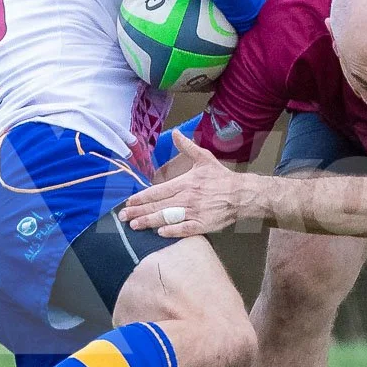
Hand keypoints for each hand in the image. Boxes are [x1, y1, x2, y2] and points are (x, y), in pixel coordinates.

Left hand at [120, 131, 241, 236]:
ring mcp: (194, 213)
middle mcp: (187, 198)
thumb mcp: (204, 158)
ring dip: (149, 222)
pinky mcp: (203, 225)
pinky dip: (171, 231)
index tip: (129, 202)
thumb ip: (187, 147)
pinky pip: (184, 230)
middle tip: (123, 217)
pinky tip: (160, 233)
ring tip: (134, 226)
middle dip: (139, 212)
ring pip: (167, 218)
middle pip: (158, 206)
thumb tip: (176, 133)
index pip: (157, 191)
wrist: (242, 195)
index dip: (141, 197)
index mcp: (185, 183)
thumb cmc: (221, 177)